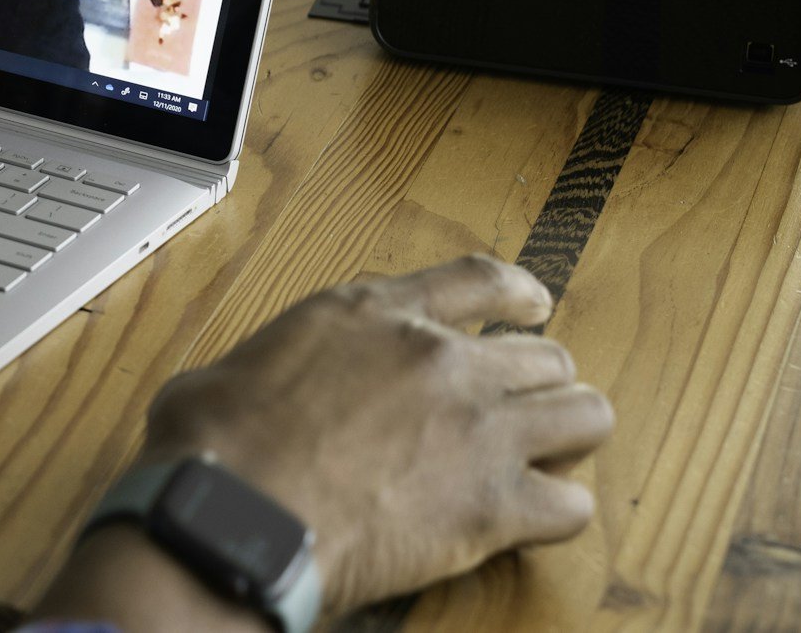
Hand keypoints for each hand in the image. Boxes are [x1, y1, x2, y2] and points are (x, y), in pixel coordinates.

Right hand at [36, 255, 612, 626]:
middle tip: (525, 409)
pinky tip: (536, 520)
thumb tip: (255, 392)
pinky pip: (572, 505)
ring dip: (568, 435)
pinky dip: (559, 513)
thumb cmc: (217, 445)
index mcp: (372, 313)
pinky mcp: (493, 506)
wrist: (235, 512)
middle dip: (539, 382)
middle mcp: (438, 358)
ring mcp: (476, 429)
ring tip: (551, 457)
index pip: (476, 280)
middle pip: (544, 354)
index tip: (535, 306)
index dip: (519, 293)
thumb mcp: (239, 366)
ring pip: (583, 415)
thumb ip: (279, 365)